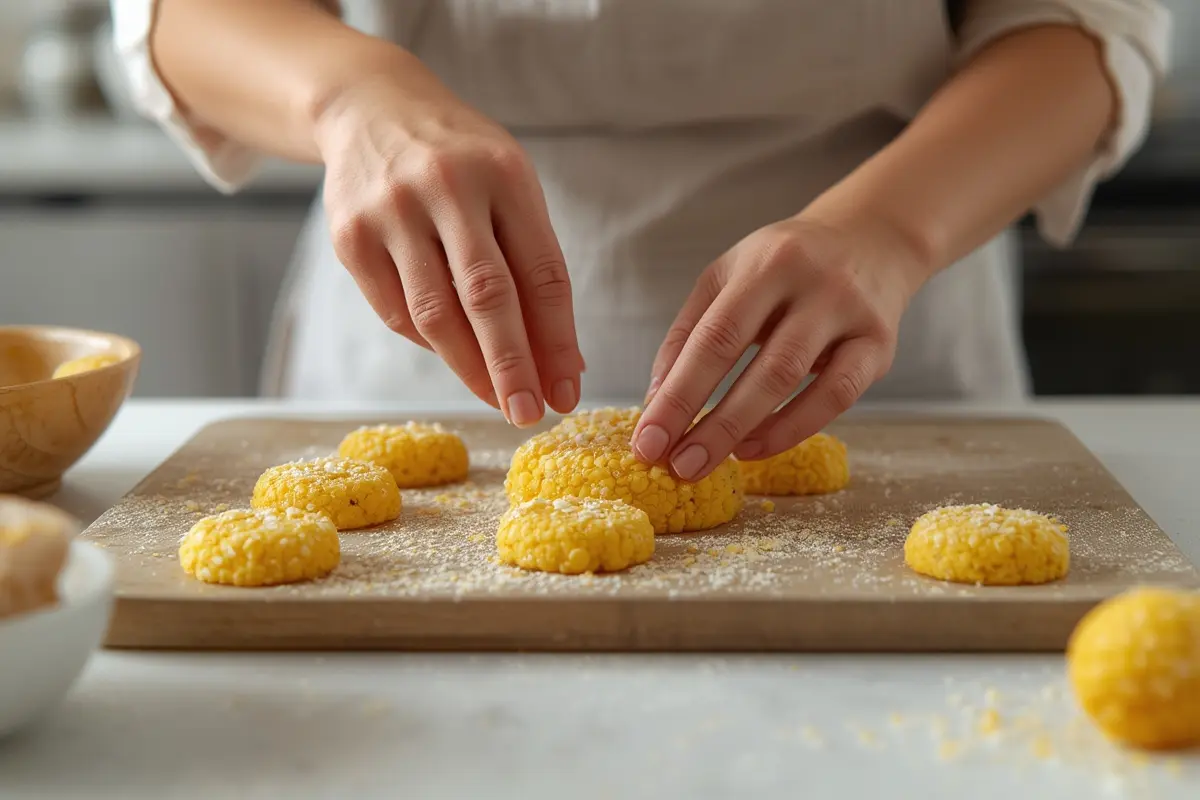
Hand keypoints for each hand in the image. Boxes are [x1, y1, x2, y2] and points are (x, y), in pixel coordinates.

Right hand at [313, 63, 583, 424]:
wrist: (370, 109)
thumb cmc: (460, 162)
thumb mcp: (510, 189)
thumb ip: (534, 267)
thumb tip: (562, 363)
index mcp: (503, 173)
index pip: (541, 271)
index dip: (557, 340)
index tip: (568, 390)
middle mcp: (447, 186)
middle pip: (486, 296)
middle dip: (512, 366)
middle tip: (530, 415)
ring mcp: (391, 210)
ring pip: (435, 314)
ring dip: (470, 369)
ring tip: (497, 401)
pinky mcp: (350, 236)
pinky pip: (396, 311)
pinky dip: (429, 343)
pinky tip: (454, 354)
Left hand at [632, 210, 929, 480]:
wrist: (871, 237)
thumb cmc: (782, 266)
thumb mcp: (727, 278)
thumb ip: (689, 334)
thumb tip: (657, 402)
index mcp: (764, 264)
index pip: (713, 337)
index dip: (678, 395)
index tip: (647, 441)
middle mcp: (812, 283)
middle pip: (758, 365)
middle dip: (712, 424)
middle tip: (677, 468)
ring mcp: (850, 313)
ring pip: (796, 381)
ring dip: (747, 430)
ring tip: (706, 463)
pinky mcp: (879, 344)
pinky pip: (838, 396)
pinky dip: (793, 427)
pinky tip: (755, 448)